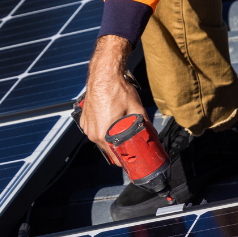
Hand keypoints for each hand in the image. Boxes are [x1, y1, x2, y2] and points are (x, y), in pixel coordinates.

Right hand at [80, 35, 148, 165]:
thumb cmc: (117, 89)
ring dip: (110, 138)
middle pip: (108, 149)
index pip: (114, 157)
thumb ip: (145, 124)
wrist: (104, 74)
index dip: (125, 161)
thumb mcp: (136, 108)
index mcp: (103, 134)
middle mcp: (92, 133)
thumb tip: (153, 135)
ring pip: (100, 139)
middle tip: (130, 146)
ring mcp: (86, 126)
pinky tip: (111, 121)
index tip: (132, 161)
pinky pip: (94, 129)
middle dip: (119, 149)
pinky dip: (102, 129)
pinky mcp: (84, 118)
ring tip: (121, 132)